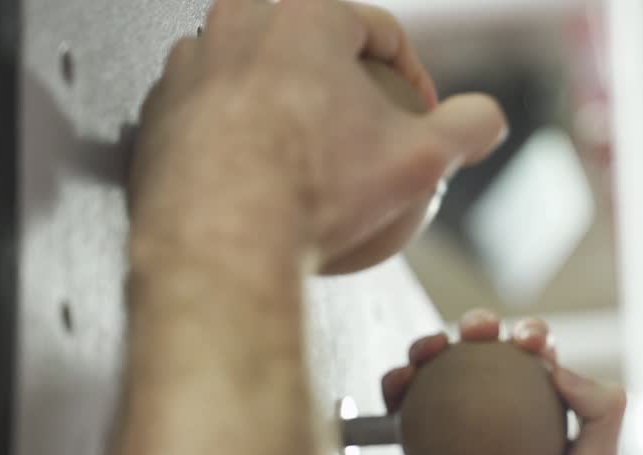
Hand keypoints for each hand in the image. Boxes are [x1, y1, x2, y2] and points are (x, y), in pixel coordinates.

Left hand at [129, 0, 507, 275]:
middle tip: (365, 142)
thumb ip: (468, 128)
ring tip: (313, 168)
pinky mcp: (156, 112)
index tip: (420, 119)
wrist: (220, 244)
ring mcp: (188, 64)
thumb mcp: (423, 160)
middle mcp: (236, 21)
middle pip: (314, 50)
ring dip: (291, 114)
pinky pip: (213, 119)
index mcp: (305, 12)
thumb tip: (486, 121)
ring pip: (260, 80)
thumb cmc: (318, 193)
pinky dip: (241, 144)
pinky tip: (266, 188)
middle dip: (346, 90)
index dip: (414, 78)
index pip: (378, 30)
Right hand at [382, 309, 627, 454]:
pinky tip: (398, 382)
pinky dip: (395, 387)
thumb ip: (600, 411)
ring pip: (436, 374)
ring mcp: (453, 434)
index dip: (531, 334)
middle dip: (478, 325)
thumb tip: (557, 365)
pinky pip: (402, 411)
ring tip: (430, 347)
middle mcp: (496, 418)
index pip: (534, 360)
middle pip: (480, 356)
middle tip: (476, 329)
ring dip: (429, 344)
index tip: (527, 340)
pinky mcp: (418, 453)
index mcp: (540, 414)